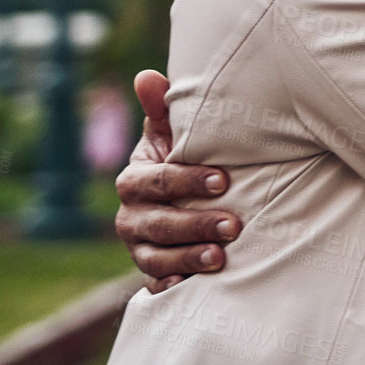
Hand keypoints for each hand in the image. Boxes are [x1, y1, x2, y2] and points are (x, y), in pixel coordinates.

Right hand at [113, 70, 240, 292]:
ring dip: (189, 258)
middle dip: (194, 225)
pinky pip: (155, 287)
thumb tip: (147, 75)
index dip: (187, 181)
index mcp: (135, 180)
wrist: (184, 199)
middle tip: (234, 225)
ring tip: (222, 258)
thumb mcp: (173, 133)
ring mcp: (139, 248)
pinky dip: (171, 288)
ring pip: (156, 258)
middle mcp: (130, 216)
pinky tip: (192, 289)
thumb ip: (163, 108)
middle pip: (157, 223)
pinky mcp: (151, 273)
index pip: (157, 181)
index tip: (223, 181)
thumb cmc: (185, 157)